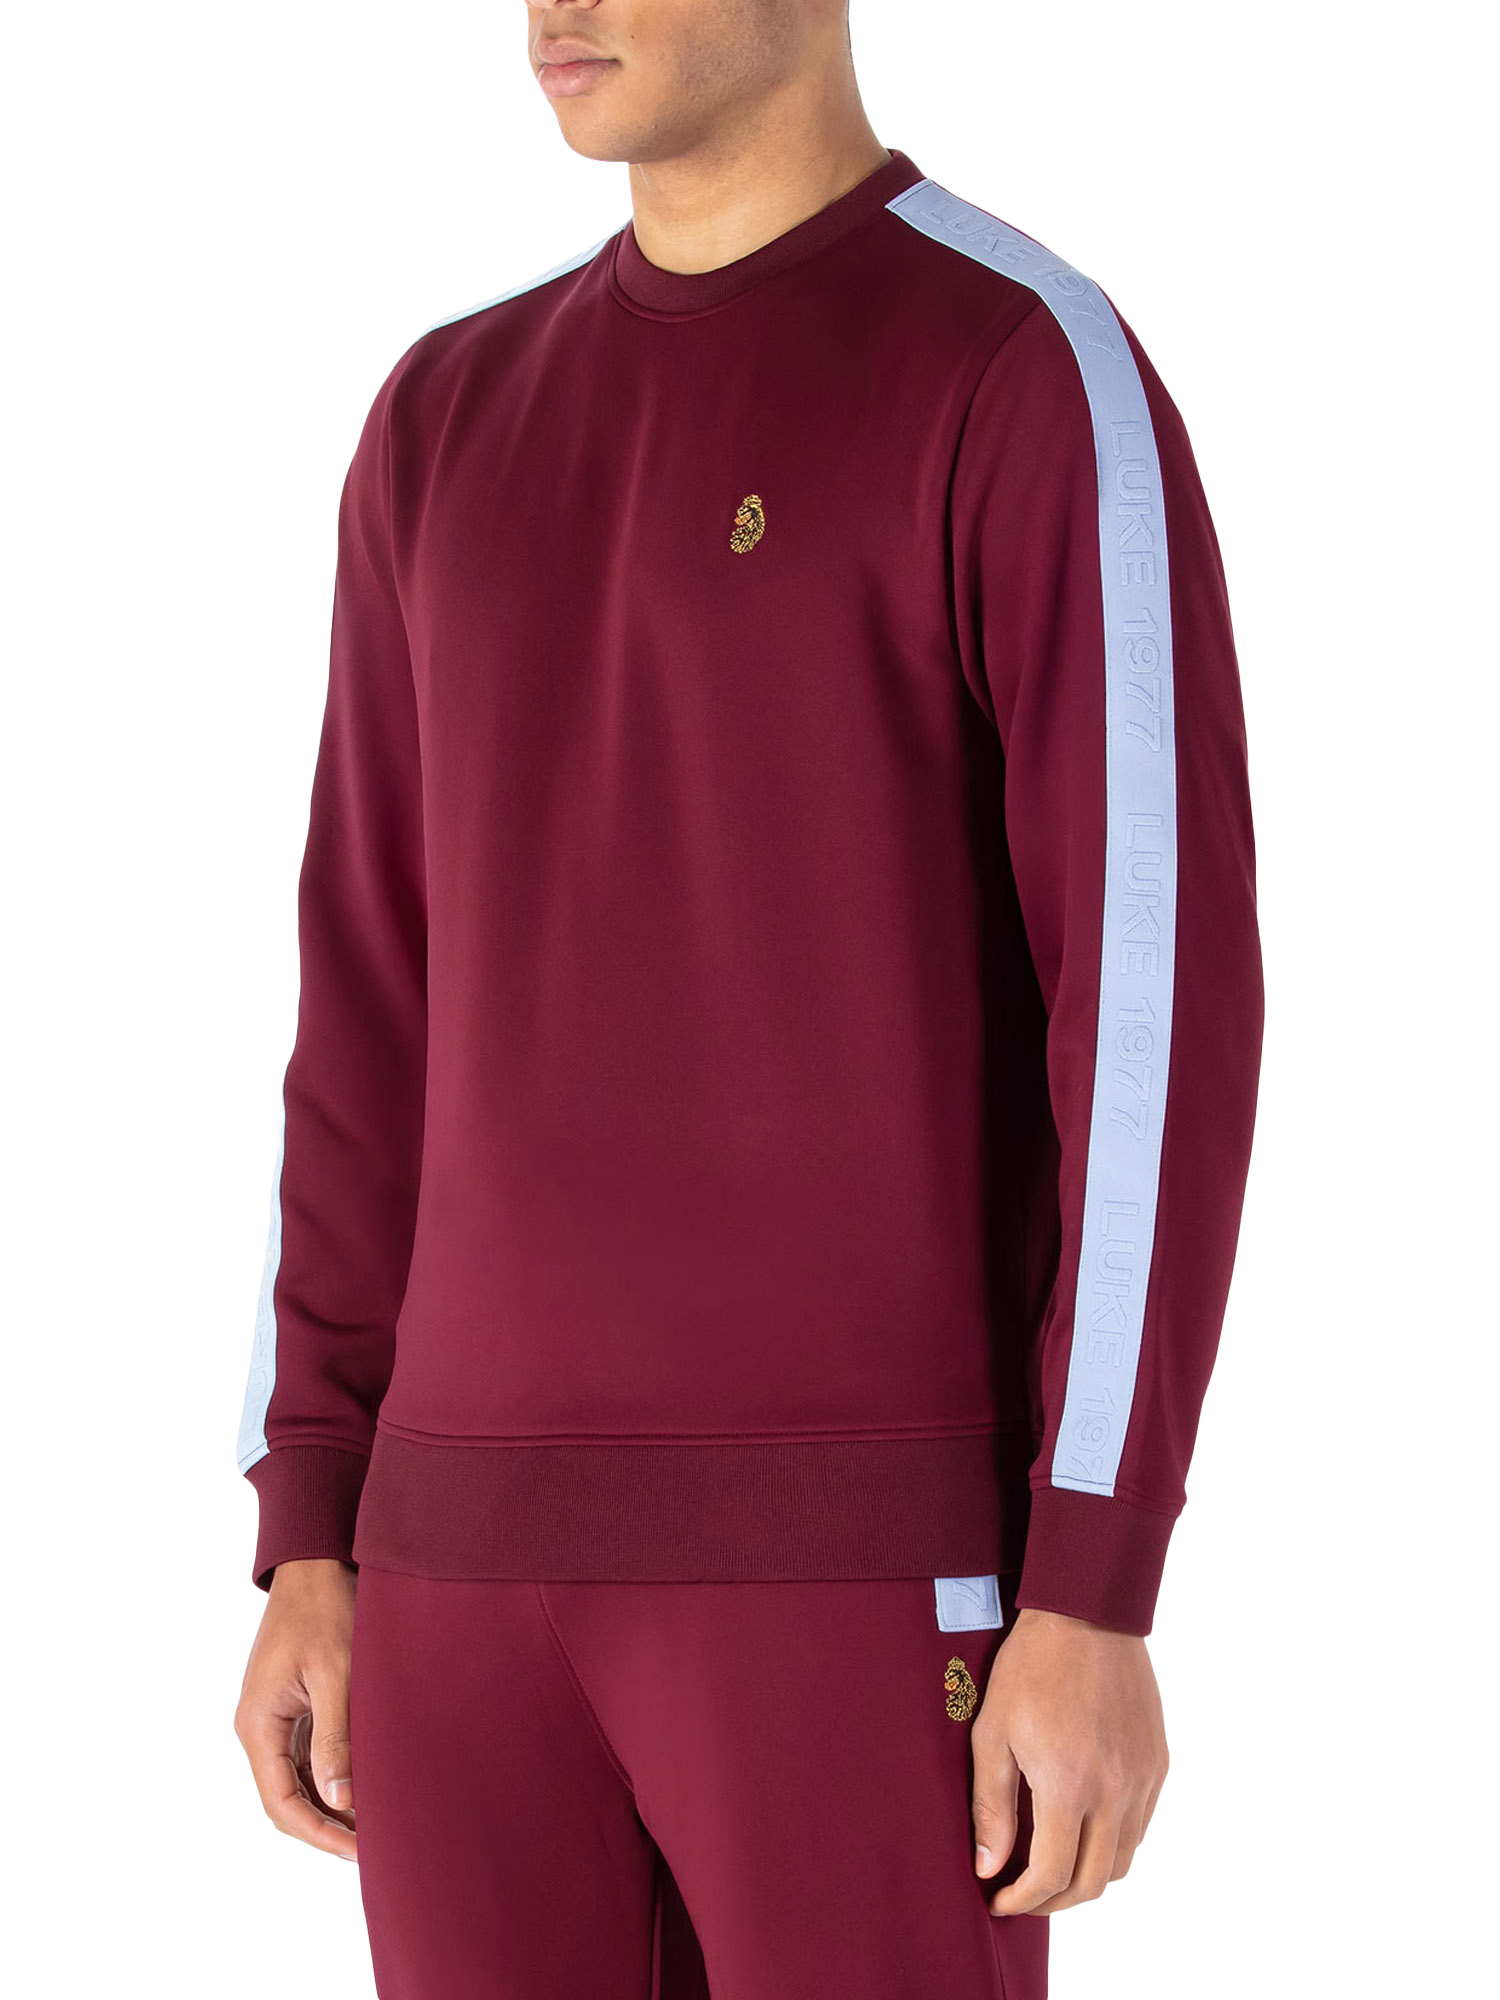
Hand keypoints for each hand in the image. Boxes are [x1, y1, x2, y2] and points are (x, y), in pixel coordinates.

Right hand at [234, 1557, 359, 1860]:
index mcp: (258, 1724)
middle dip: (326, 1828)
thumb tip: (338, 1799)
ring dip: (330, 1805)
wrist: (316, 1561)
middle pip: (286, 1800)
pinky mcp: (291, 1705)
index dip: (320, 1834)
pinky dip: (332, 1776)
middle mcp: (258, 1726)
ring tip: (375, 1824)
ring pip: (297, 1781)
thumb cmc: (326, 1609)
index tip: (359, 1852)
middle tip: (374, 1848)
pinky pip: (306, 1755)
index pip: (282, 1804)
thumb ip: (335, 1737)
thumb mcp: (335, 1673)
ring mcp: (273, 1717)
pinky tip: (364, 1785)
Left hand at [970, 1606, 1168, 1914]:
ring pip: (1123, 1860)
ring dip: (1087, 1875)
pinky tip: (1083, 1826)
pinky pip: (1140, 1825)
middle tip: (1024, 1895)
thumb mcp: (992, 1732)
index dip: (1024, 1901)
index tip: (1000, 1901)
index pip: (1052, 1875)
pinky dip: (1113, 1842)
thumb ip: (992, 1806)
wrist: (1086, 1614)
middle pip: (1093, 1882)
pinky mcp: (1158, 1762)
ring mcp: (1143, 1778)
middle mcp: (1115, 1790)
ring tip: (1053, 1864)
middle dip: (1055, 1902)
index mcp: (1069, 1784)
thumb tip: (990, 1868)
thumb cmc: (1030, 1667)